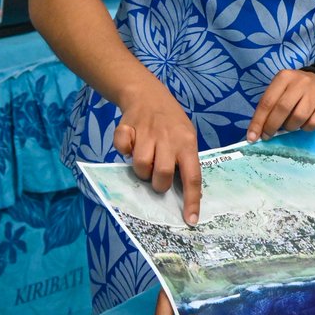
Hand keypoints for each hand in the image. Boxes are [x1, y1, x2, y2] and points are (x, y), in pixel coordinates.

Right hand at [115, 87, 201, 225]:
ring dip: (141, 170)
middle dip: (157, 184)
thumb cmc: (171, 123)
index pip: (192, 176)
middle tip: (156, 178)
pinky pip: (122, 148)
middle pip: (162, 174)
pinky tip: (131, 141)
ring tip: (145, 159)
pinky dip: (124, 149)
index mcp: (187, 144)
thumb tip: (178, 193)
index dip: (191, 200)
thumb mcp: (186, 137)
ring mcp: (147, 132)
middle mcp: (168, 139)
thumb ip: (183, 161)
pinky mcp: (127, 127)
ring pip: (140, 165)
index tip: (190, 220)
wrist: (148, 94)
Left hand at [247, 68, 314, 141]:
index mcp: (284, 77)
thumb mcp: (281, 90)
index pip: (267, 101)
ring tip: (289, 126)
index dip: (258, 121)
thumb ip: (270, 106)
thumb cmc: (296, 90)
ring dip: (289, 128)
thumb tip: (257, 131)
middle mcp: (300, 83)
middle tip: (267, 136)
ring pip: (298, 118)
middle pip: (282, 109)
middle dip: (271, 126)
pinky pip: (313, 124)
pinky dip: (305, 129)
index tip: (252, 137)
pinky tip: (303, 124)